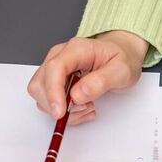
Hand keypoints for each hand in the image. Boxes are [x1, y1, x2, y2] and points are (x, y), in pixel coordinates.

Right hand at [27, 30, 148, 122]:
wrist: (121, 55)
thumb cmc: (121, 59)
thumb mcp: (121, 70)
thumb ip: (100, 82)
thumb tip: (77, 95)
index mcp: (76, 49)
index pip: (54, 69)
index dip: (53, 93)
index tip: (60, 112)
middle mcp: (59, 56)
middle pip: (40, 84)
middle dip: (58, 105)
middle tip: (86, 107)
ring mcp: (54, 68)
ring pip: (41, 95)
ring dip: (63, 110)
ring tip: (88, 106)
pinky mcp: (53, 81)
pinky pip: (48, 101)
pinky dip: (64, 112)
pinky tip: (82, 107)